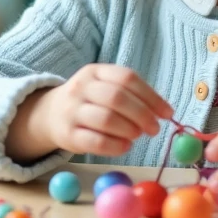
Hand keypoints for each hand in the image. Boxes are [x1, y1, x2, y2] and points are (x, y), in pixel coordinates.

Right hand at [26, 65, 173, 158]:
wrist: (49, 115)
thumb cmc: (89, 101)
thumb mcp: (104, 87)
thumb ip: (131, 95)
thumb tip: (164, 111)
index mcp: (95, 71)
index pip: (127, 78)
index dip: (151, 96)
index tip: (168, 113)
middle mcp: (81, 87)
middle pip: (117, 97)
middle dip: (142, 114)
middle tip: (155, 128)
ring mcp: (72, 111)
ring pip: (106, 119)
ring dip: (129, 130)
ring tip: (137, 135)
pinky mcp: (68, 135)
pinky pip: (95, 142)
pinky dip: (116, 146)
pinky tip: (125, 146)